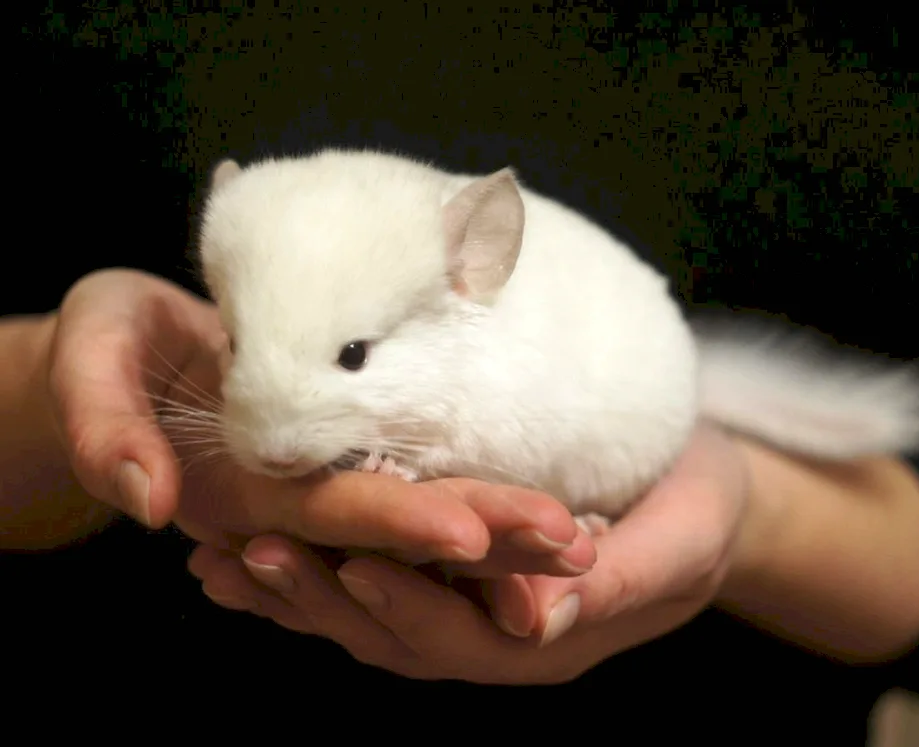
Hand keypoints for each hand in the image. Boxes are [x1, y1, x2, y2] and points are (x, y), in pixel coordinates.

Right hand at [47, 269, 593, 570]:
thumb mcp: (89, 370)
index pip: (334, 516)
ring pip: (422, 513)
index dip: (399, 523)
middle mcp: (297, 504)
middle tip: (574, 538)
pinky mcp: (345, 460)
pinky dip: (476, 496)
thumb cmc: (104, 349)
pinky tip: (539, 499)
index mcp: (243, 494)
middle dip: (485, 536)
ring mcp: (326, 486)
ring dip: (499, 530)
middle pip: (400, 526)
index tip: (471, 531)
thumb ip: (107, 433)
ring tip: (581, 530)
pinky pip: (418, 482)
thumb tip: (148, 499)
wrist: (124, 357)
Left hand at [188, 423, 750, 683]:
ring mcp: (467, 604)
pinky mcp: (450, 569)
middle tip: (248, 555)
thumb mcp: (679, 544)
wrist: (696, 492)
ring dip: (294, 588)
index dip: (403, 610)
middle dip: (319, 599)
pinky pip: (372, 574)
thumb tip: (543, 619)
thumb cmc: (696, 514)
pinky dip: (313, 563)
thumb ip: (616, 583)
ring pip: (366, 610)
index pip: (460, 640)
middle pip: (392, 632)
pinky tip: (252, 544)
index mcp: (545, 638)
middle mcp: (491, 633)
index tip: (348, 570)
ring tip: (220, 557)